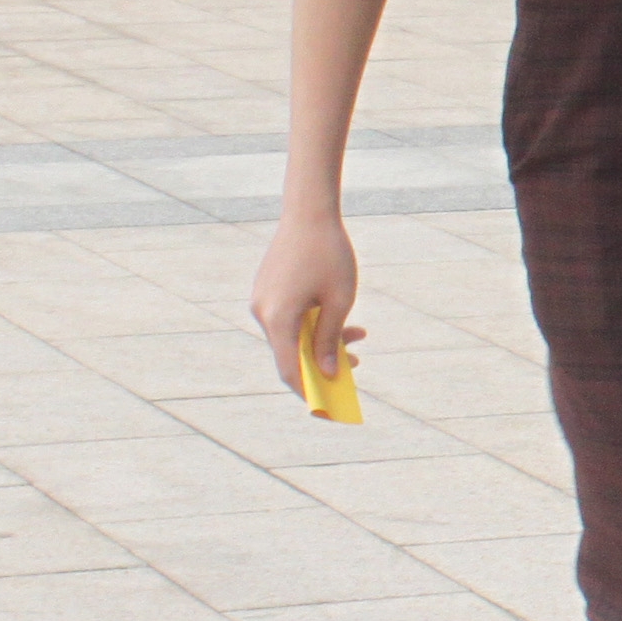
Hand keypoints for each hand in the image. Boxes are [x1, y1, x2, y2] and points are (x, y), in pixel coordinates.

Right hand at [249, 210, 362, 395]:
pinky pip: (289, 320)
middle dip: (322, 366)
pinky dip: (313, 326)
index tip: (329, 408)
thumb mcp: (340, 300)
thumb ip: (331, 339)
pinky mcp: (267, 292)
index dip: (309, 392)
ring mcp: (262, 302)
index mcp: (279, 319)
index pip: (290, 369)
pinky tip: (345, 322)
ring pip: (292, 336)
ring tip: (359, 339)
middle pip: (291, 354)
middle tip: (356, 369)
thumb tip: (326, 372)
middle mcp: (263, 313)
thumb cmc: (329, 255)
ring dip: (323, 343)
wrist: (309, 212)